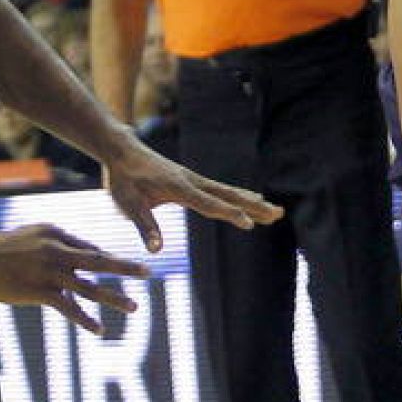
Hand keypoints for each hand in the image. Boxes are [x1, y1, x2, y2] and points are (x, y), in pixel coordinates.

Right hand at [0, 224, 148, 333]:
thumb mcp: (31, 236)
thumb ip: (55, 244)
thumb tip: (77, 254)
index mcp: (57, 233)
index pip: (89, 248)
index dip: (106, 261)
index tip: (123, 269)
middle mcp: (58, 251)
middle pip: (99, 261)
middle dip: (126, 268)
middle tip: (148, 273)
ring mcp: (51, 272)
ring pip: (90, 287)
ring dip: (114, 298)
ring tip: (134, 307)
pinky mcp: (41, 292)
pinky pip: (69, 308)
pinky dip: (86, 320)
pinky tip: (99, 329)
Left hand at [105, 144, 283, 251]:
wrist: (122, 151)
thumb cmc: (124, 179)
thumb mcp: (128, 204)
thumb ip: (145, 226)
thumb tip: (156, 250)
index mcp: (179, 188)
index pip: (209, 204)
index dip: (230, 214)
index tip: (250, 224)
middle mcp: (192, 181)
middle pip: (229, 195)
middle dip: (254, 206)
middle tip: (279, 214)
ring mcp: (194, 179)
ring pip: (229, 192)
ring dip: (253, 201)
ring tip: (275, 210)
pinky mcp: (192, 180)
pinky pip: (222, 189)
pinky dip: (240, 195)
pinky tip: (250, 198)